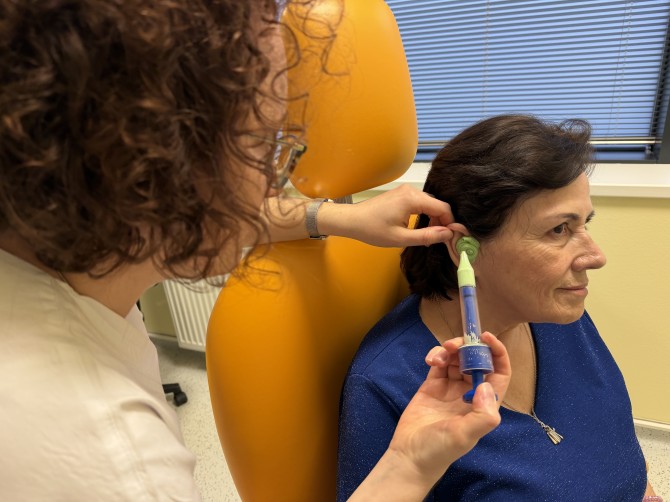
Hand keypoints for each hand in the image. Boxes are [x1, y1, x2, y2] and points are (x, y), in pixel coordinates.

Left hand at [318, 184, 453, 246]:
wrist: (352, 220)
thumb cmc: (373, 230)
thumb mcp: (401, 238)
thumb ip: (427, 236)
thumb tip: (448, 234)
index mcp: (413, 199)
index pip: (443, 208)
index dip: (450, 223)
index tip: (450, 237)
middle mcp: (412, 190)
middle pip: (437, 204)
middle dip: (441, 221)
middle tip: (437, 240)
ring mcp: (405, 190)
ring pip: (429, 203)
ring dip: (432, 219)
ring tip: (427, 236)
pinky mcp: (401, 194)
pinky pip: (420, 202)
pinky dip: (424, 214)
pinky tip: (419, 228)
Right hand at [386, 332, 510, 485]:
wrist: (410, 454)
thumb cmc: (440, 449)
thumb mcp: (465, 435)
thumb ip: (482, 415)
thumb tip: (486, 386)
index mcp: (484, 404)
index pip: (499, 373)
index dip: (497, 353)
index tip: (485, 338)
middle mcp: (470, 393)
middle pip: (477, 361)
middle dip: (469, 348)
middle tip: (456, 344)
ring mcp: (451, 388)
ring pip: (458, 358)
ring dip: (451, 350)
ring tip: (441, 353)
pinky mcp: (433, 385)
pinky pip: (439, 362)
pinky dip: (437, 355)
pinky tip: (431, 361)